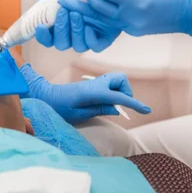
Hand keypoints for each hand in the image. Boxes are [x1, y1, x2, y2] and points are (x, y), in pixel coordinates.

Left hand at [20, 64, 150, 123]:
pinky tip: (105, 102)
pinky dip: (113, 90)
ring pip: (117, 79)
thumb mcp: (79, 114)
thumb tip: (117, 109)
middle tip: (118, 105)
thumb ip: (99, 110)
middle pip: (121, 78)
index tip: (146, 110)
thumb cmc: (59, 107)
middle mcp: (95, 84)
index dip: (133, 103)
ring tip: (110, 104)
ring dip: (120, 90)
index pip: (117, 96)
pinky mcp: (92, 84)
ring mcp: (93, 82)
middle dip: (126, 90)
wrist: (46, 96)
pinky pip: (109, 83)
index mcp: (92, 92)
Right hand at [35, 0, 131, 51]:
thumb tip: (40, 3)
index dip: (43, 36)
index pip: (48, 39)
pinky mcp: (104, 38)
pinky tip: (90, 26)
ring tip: (78, 13)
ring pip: (77, 46)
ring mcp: (89, 38)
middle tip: (64, 10)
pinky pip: (95, 47)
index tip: (42, 26)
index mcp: (61, 26)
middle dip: (60, 28)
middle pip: (61, 44)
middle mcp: (73, 35)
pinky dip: (90, 39)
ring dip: (74, 30)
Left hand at [75, 0, 191, 46]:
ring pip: (99, 18)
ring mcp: (130, 28)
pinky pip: (110, 22)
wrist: (191, 14)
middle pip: (97, 6)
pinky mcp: (131, 32)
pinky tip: (90, 3)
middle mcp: (132, 18)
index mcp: (138, 3)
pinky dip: (98, 12)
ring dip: (83, 6)